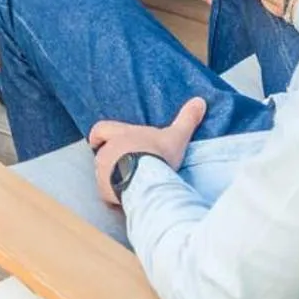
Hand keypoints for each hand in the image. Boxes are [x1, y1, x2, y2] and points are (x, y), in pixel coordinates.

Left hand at [90, 98, 206, 208]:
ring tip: (129, 183)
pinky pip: (105, 192)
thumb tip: (200, 101)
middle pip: (101, 153)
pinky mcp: (103, 189)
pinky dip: (112, 194)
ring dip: (111, 177)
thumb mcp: (176, 136)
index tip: (98, 139)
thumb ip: (187, 118)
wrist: (148, 178)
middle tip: (124, 165)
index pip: (100, 129)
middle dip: (110, 159)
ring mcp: (102, 170)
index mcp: (120, 134)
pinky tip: (126, 198)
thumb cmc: (159, 154)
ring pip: (101, 173)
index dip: (98, 134)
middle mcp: (107, 151)